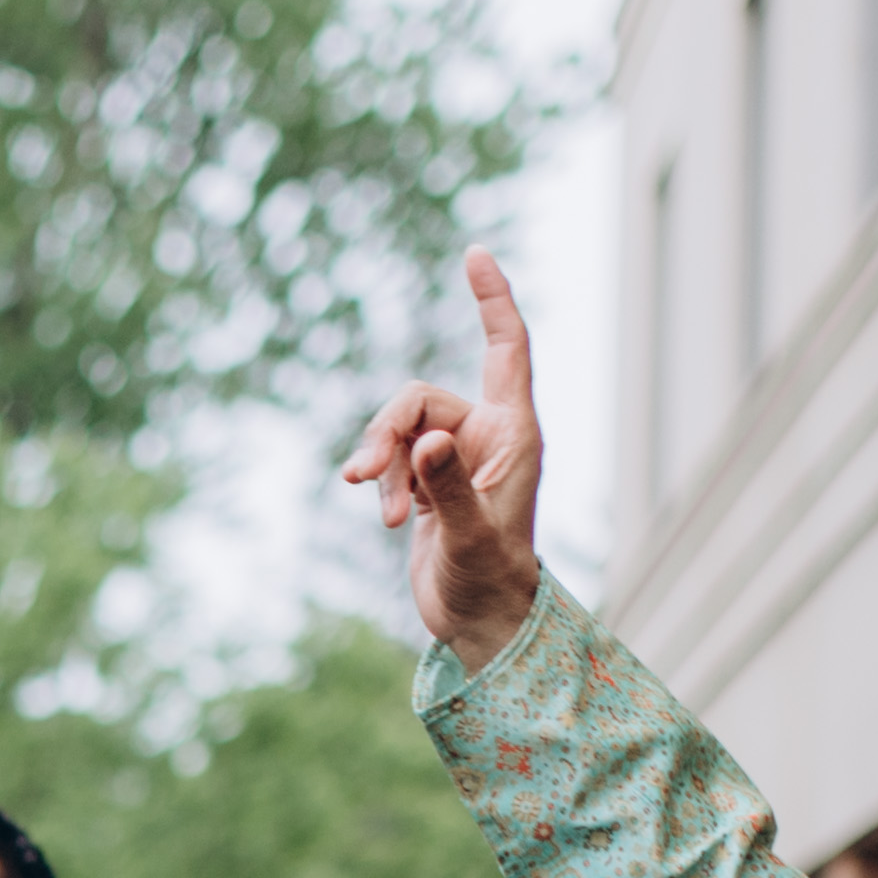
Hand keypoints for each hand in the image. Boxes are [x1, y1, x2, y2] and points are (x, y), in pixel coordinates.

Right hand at [340, 249, 547, 670]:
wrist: (481, 623)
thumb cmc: (491, 582)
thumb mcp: (470, 536)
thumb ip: (448, 487)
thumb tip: (426, 442)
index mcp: (514, 433)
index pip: (506, 348)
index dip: (492, 300)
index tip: (474, 254)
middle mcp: (486, 435)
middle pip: (420, 400)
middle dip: (386, 432)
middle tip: (363, 477)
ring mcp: (455, 457)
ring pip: (400, 430)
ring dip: (382, 465)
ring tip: (384, 513)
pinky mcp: (429, 481)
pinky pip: (393, 460)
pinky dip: (385, 485)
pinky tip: (392, 521)